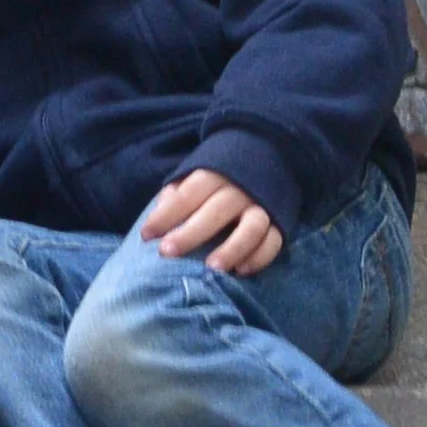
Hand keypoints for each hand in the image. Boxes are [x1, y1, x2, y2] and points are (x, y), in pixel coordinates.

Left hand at [141, 168, 283, 274]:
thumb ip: (176, 193)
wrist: (268, 154)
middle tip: (167, 252)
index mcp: (216, 173)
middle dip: (191, 233)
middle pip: (217, 210)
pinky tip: (240, 271)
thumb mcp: (196, 174)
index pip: (189, 193)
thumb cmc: (219, 175)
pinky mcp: (280, 222)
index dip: (167, 214)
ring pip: (252, 227)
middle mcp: (241, 188)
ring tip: (211, 269)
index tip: (146, 235)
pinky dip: (259, 258)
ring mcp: (263, 205)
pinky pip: (273, 242)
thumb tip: (157, 218)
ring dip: (232, 249)